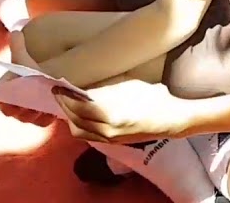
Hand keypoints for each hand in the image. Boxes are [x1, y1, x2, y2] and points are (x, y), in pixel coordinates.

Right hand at [0, 31, 54, 125]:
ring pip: (25, 118)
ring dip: (31, 112)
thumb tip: (14, 31)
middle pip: (9, 111)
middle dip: (15, 106)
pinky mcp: (42, 119)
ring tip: (39, 105)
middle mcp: (14, 106)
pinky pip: (41, 122)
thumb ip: (18, 48)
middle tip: (22, 100)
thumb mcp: (25, 60)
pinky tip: (51, 112)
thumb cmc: (34, 71)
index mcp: (5, 93)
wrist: (53, 79)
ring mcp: (27, 114)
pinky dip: (45, 118)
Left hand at [55, 79, 186, 144]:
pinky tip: (80, 116)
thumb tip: (85, 91)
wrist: (171, 119)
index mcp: (111, 113)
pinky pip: (87, 136)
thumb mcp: (129, 87)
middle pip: (75, 119)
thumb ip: (105, 91)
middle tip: (59, 94)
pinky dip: (79, 126)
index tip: (58, 87)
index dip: (65, 97)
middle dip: (64, 106)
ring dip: (70, 117)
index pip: (79, 106)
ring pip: (78, 130)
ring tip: (69, 104)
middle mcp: (107, 129)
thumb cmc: (154, 98)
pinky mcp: (111, 142)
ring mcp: (109, 138)